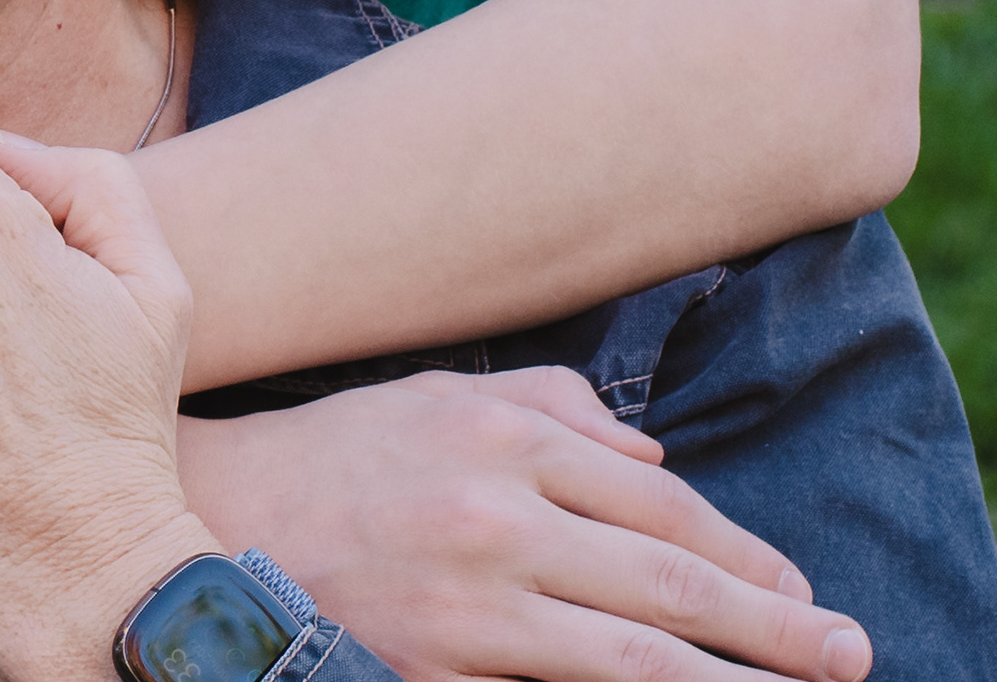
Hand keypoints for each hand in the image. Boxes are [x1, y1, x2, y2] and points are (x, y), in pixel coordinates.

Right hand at [177, 371, 872, 681]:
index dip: (745, 553)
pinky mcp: (433, 671)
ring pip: (636, 660)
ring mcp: (465, 605)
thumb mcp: (436, 398)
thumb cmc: (332, 455)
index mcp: (498, 438)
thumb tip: (651, 457)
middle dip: (777, 626)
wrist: (202, 516)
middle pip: (671, 585)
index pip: (660, 504)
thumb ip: (549, 408)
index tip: (802, 590)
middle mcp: (491, 515)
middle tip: (851, 655)